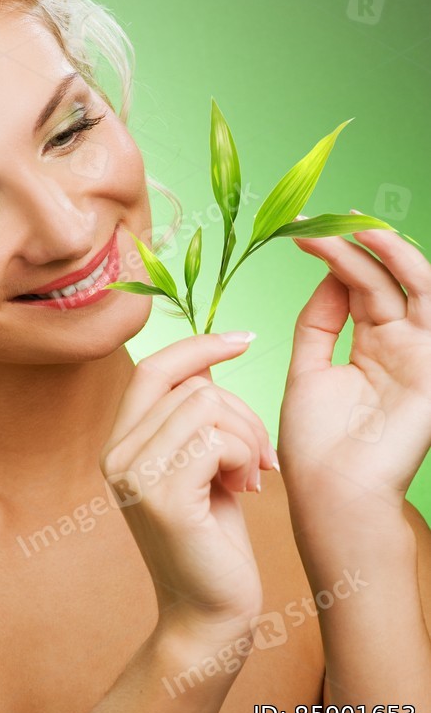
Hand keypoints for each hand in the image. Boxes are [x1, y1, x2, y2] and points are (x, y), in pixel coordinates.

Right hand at [100, 333, 276, 641]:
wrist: (208, 613)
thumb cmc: (212, 537)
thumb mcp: (198, 465)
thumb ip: (192, 418)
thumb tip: (208, 361)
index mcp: (119, 443)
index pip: (153, 367)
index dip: (198, 346)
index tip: (242, 339)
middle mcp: (115, 454)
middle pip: (192, 387)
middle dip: (241, 413)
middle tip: (258, 460)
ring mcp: (133, 475)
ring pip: (206, 406)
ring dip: (246, 438)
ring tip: (251, 477)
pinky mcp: (161, 497)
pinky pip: (214, 440)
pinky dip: (243, 458)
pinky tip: (245, 490)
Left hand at [278, 215, 430, 515]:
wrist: (332, 492)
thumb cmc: (316, 442)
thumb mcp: (309, 369)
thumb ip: (320, 321)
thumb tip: (327, 275)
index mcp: (369, 347)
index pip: (355, 288)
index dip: (331, 257)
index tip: (295, 230)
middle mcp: (398, 345)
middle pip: (377, 280)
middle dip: (348, 246)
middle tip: (315, 220)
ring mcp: (419, 353)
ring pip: (411, 284)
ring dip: (384, 249)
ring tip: (352, 222)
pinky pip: (429, 305)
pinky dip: (408, 270)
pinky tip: (379, 244)